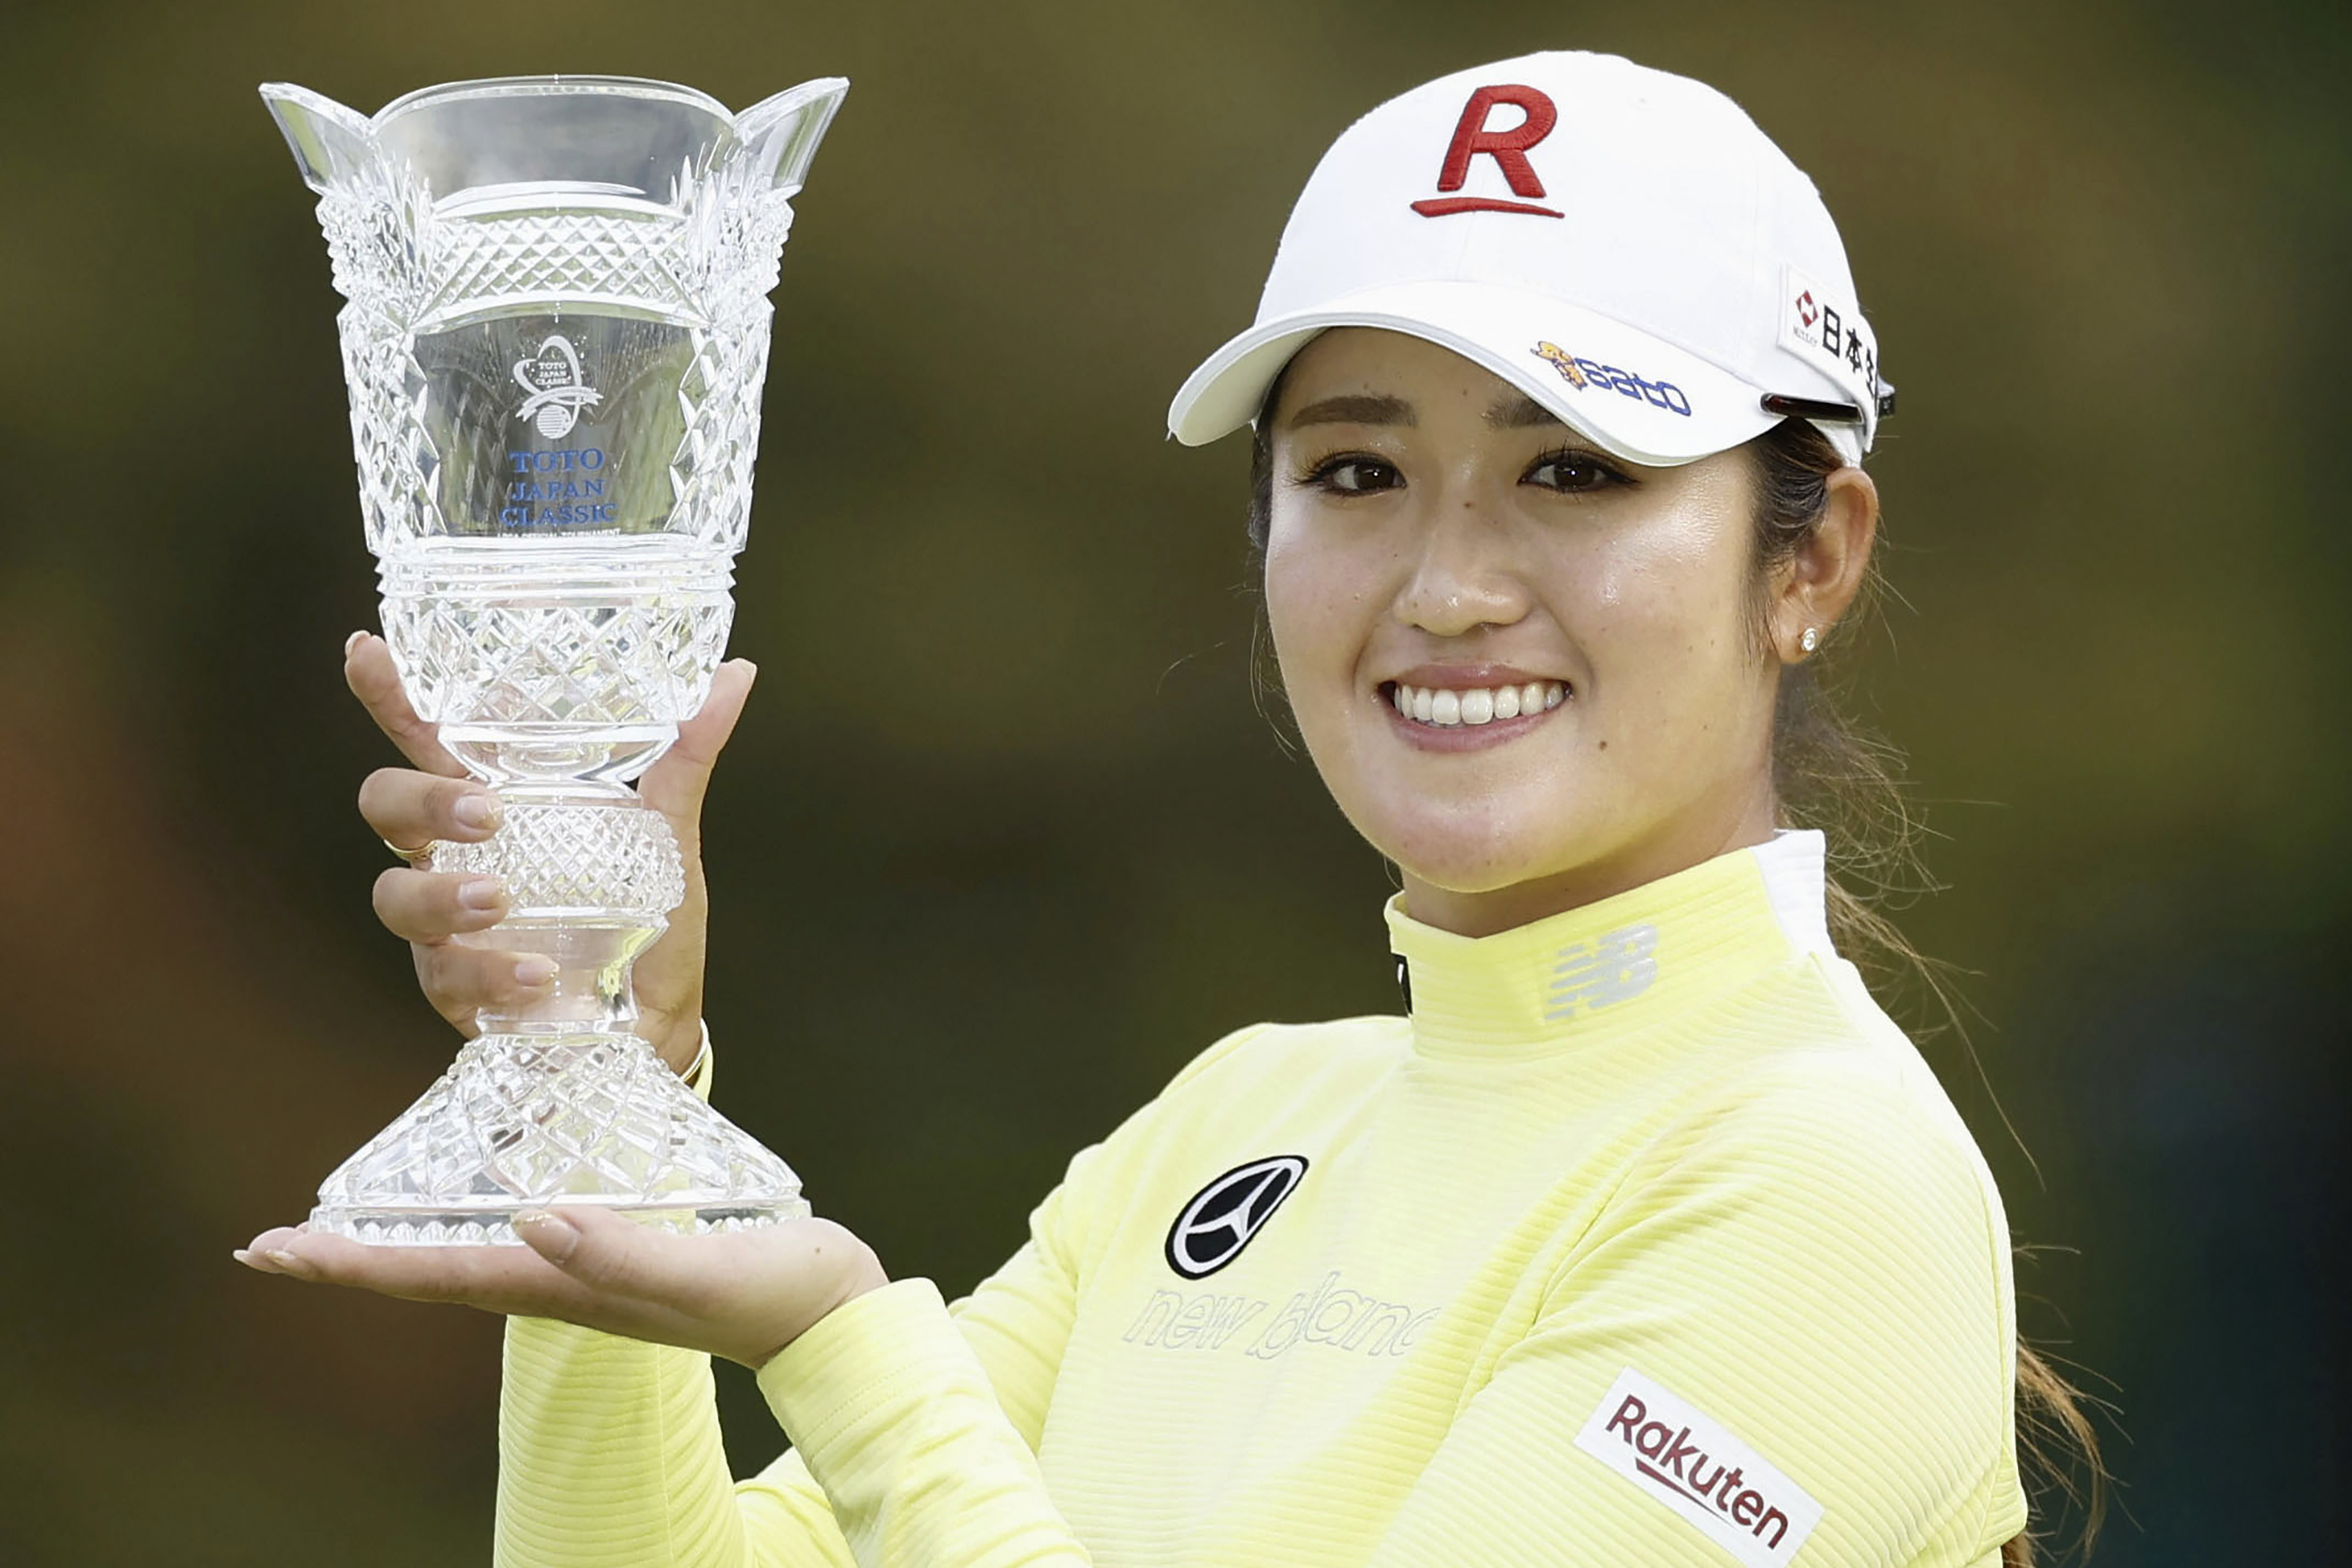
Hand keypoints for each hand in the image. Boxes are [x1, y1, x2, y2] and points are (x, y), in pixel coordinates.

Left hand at [235, 1209, 889, 1369]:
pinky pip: (520, 1237)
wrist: (838, 1315)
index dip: (350, 1264)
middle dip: (350, 1259)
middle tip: (271, 1245)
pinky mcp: (621, 1250)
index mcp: (566, 1286)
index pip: (435, 1274)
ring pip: (469, 1257)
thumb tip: (529, 1224)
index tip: (271, 1250)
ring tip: (344, 1227)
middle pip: (433, 1271)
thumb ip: (618, 1254)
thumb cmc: (778, 1292)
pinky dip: (469, 1220)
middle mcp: (562, 1283)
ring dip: (398, 1243)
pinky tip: (474, 1204)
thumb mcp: (700, 1269)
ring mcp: (589, 1273)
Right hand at [346, 632, 755, 1072]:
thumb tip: (735, 675)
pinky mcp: (459, 989)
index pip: (429, 737)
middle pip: (386, 805)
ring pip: (395, 895)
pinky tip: (537, 974)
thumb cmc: (645, 915)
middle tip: (484, 810)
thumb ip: (687, 755)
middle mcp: (458, 854)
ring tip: (499, 899)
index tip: (366, 649)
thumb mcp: (668, 835)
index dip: (391, 695)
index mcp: (498, 798)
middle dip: (420, 801)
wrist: (656, 1024)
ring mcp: (449, 924)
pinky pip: (447, 976)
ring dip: (443, 895)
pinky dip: (491, 972)